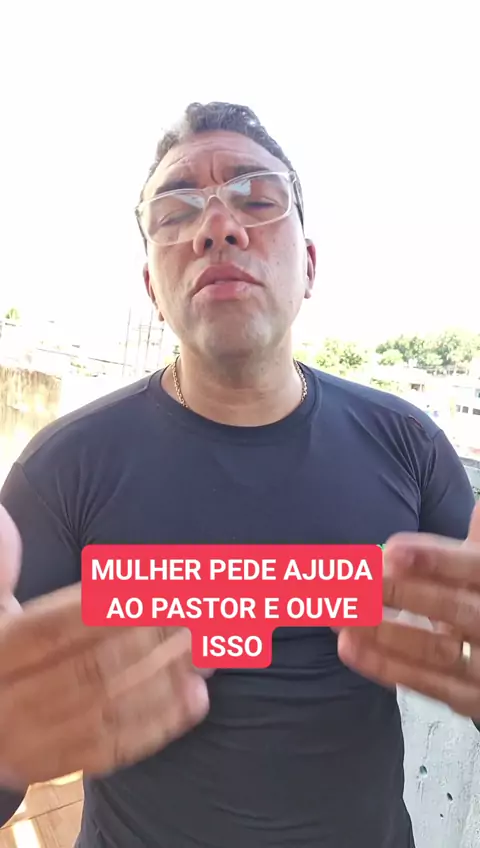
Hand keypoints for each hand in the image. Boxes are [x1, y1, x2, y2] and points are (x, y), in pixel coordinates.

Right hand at [0, 507, 210, 788]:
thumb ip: (2, 564)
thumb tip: (6, 517)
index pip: (58, 628)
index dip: (114, 608)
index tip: (166, 590)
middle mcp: (6, 700)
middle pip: (91, 669)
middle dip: (153, 643)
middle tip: (204, 620)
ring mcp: (26, 740)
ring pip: (106, 711)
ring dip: (166, 683)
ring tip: (211, 656)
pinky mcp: (48, 765)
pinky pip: (108, 750)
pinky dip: (157, 726)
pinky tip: (196, 701)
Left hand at [338, 502, 479, 719]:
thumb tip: (477, 504)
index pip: (471, 568)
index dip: (434, 559)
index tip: (392, 550)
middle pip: (451, 608)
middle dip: (399, 593)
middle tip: (352, 583)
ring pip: (435, 651)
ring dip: (383, 633)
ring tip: (338, 618)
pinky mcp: (471, 699)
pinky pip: (428, 685)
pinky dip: (385, 667)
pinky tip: (348, 648)